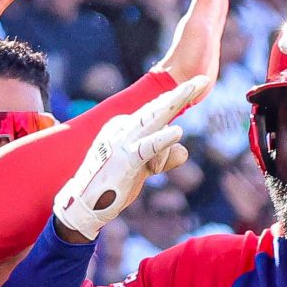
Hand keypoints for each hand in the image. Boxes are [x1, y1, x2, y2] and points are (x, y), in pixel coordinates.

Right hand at [52, 75, 205, 240]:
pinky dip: (163, 140)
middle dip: (180, 93)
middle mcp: (122, 129)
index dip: (176, 105)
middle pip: (156, 109)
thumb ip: (163, 158)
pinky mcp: (125, 161)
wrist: (84, 207)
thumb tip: (184, 150)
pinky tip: (178, 132)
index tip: (197, 87)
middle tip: (202, 79)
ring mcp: (122, 143)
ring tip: (192, 89)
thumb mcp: (142, 169)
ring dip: (174, 103)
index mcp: (123, 128)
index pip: (155, 116)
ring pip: (153, 119)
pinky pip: (147, 148)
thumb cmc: (111, 187)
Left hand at [155, 0, 231, 87]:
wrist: (179, 82)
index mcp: (199, 11)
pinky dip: (220, 8)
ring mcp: (205, 28)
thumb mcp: (198, 27)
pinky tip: (223, 4)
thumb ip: (207, 3)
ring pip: (214, 1)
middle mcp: (202, 16)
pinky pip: (217, 18)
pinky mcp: (210, 41)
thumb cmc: (187, 58)